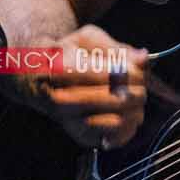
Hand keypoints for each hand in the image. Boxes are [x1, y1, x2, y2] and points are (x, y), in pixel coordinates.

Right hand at [16, 25, 148, 150]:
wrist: (37, 78)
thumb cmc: (67, 56)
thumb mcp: (86, 40)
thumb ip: (116, 48)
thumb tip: (142, 58)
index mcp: (62, 70)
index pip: (112, 75)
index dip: (133, 73)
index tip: (138, 69)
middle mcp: (62, 100)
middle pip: (118, 99)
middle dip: (137, 90)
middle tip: (139, 84)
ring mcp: (70, 121)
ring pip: (118, 121)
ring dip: (135, 109)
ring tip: (133, 98)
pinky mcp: (80, 137)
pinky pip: (115, 138)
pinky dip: (129, 127)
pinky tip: (128, 113)